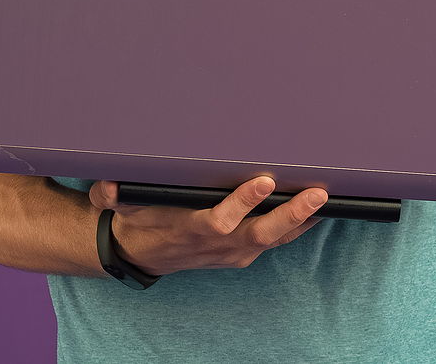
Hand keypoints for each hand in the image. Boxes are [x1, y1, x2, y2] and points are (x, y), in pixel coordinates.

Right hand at [87, 175, 328, 274]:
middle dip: (290, 213)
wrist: (141, 253)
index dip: (244, 203)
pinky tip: (318, 209)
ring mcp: (234, 251)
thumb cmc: (138, 219)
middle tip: (316, 193)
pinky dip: (299, 226)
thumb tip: (107, 185)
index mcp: (191, 229)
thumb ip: (112, 194)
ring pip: (274, 237)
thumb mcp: (119, 204)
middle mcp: (218, 244)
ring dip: (302, 219)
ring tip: (328, 197)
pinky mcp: (244, 251)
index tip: (264, 181)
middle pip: (260, 233)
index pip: (221, 220)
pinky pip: (277, 240)